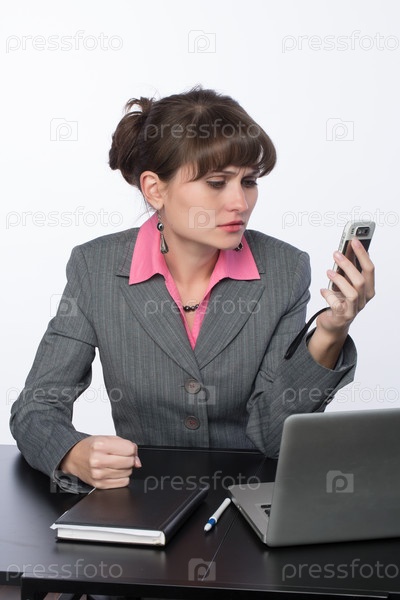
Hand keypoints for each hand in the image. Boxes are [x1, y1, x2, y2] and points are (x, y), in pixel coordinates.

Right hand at [60, 435, 141, 488]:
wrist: (73, 457)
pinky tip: (114, 471)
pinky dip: (121, 477)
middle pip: (129, 462)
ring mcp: (98, 474)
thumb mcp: (107, 438)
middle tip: (121, 456)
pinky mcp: (99, 484)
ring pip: (127, 473)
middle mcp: (98, 460)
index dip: (131, 449)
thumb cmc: (90, 447)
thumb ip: (125, 445)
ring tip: (115, 463)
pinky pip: (122, 483)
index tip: (126, 449)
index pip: (129, 449)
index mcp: (101, 445)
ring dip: (125, 468)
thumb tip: (137, 461)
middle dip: (129, 459)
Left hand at [307, 238, 374, 367]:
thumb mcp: (345, 283)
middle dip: (349, 264)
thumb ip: (348, 269)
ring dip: (339, 279)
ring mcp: (354, 309)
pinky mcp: (343, 316)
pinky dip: (329, 295)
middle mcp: (364, 300)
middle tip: (336, 253)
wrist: (333, 324)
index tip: (353, 240)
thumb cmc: (340, 300)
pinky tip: (323, 290)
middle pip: (361, 279)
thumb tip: (347, 248)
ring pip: (352, 292)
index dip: (362, 254)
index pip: (369, 269)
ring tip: (329, 271)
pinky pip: (337, 304)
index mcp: (368, 289)